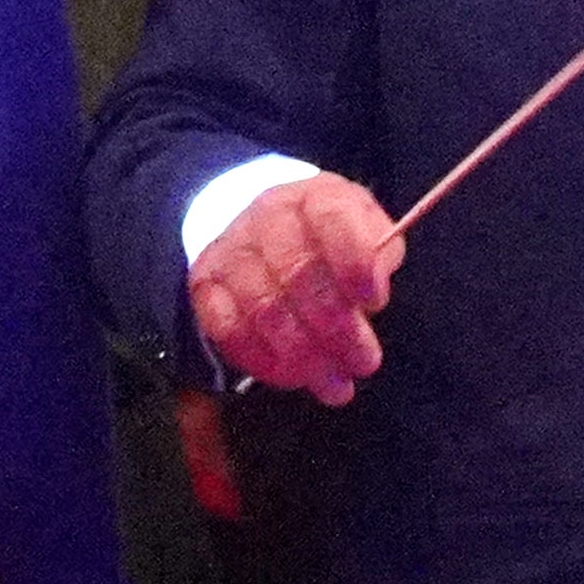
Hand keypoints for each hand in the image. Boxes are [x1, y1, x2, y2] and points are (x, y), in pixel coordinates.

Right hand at [191, 171, 403, 404]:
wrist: (270, 226)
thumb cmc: (331, 236)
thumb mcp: (367, 229)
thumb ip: (378, 255)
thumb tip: (369, 297)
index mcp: (316, 196)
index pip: (332, 221)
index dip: (354, 264)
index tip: (375, 303)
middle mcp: (267, 215)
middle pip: (297, 274)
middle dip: (337, 328)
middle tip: (363, 364)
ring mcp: (231, 248)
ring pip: (263, 308)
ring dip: (303, 356)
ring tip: (335, 386)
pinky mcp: (205, 283)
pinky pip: (227, 329)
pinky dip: (261, 361)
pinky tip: (291, 378)